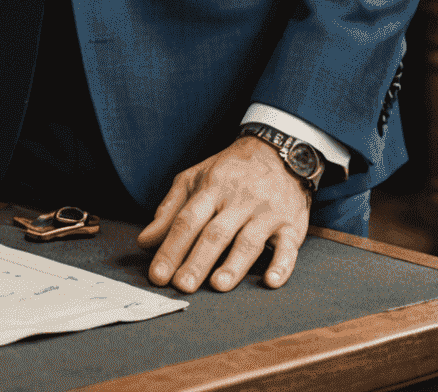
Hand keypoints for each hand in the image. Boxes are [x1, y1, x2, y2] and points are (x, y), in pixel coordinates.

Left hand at [137, 136, 311, 291]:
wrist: (277, 152)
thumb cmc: (229, 171)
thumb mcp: (194, 179)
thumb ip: (170, 209)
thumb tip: (145, 241)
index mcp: (211, 188)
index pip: (187, 220)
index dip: (171, 248)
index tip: (157, 274)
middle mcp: (238, 200)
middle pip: (215, 234)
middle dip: (197, 261)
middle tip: (182, 286)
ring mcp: (266, 213)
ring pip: (248, 241)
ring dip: (233, 265)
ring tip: (217, 285)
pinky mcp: (292, 225)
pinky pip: (288, 248)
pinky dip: (281, 266)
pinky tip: (270, 281)